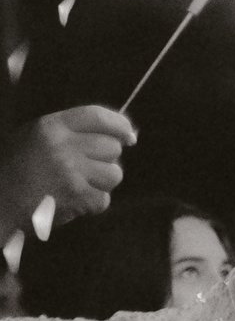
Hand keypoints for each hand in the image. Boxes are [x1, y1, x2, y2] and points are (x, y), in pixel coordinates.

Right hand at [0, 105, 132, 232]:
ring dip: (101, 183)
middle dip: (106, 160)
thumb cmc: (17, 171)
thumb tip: (121, 134)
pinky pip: (104, 199)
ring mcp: (70, 171)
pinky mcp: (77, 196)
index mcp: (50, 126)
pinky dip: (92, 204)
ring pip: (114, 174)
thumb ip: (71, 132)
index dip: (120, 125)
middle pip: (112, 148)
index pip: (97, 116)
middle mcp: (62, 145)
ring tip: (77, 186)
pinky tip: (72, 202)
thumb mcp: (34, 138)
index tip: (129, 136)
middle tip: (85, 170)